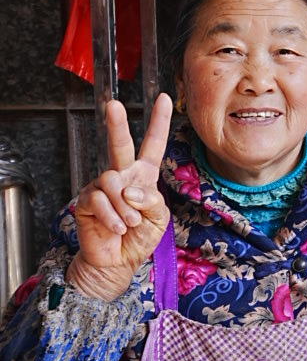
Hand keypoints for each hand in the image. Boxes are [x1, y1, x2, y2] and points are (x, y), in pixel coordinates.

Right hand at [68, 94, 172, 301]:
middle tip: (113, 104)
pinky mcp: (87, 201)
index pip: (153, 145)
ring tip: (130, 223)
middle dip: (116, 124)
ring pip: (112, 180)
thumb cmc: (139, 238)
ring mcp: (102, 187)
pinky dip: (112, 216)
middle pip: (119, 145)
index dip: (159, 122)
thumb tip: (130, 190)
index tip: (165, 98)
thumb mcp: (158, 219)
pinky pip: (99, 199)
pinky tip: (117, 228)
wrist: (117, 262)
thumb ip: (152, 200)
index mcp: (144, 176)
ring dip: (125, 206)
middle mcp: (122, 176)